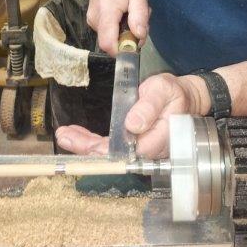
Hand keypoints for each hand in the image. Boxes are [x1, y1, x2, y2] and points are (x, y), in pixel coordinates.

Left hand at [55, 73, 210, 158]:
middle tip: (66, 137)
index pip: (132, 151)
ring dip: (84, 145)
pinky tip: (73, 136)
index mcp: (160, 139)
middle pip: (117, 156)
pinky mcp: (132, 145)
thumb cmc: (173, 93)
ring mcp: (140, 151)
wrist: (182, 98)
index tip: (90, 145)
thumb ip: (150, 106)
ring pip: (110, 154)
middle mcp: (149, 151)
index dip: (110, 150)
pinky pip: (110, 147)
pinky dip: (90, 141)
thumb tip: (133, 125)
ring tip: (64, 135)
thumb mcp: (163, 90)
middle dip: (89, 148)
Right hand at [87, 0, 149, 54]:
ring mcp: (91, 18)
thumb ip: (139, 15)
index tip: (137, 40)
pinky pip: (108, 28)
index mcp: (106, 14)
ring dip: (126, 27)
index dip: (124, 50)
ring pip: (112, 35)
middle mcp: (94, 19)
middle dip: (130, 35)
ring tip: (133, 7)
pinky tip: (125, 7)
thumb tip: (139, 37)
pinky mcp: (92, 16)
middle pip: (113, 41)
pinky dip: (119, 22)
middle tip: (141, 15)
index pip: (108, 45)